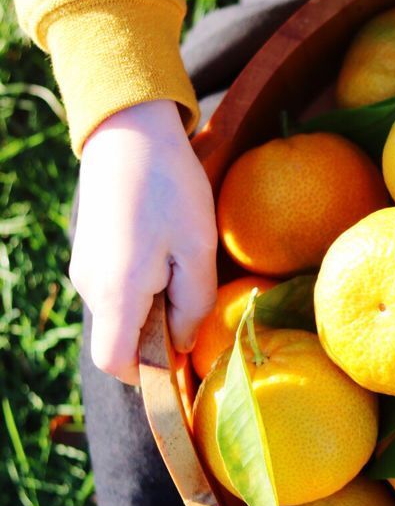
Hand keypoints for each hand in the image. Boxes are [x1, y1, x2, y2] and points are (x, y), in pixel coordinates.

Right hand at [71, 100, 216, 384]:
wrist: (129, 132)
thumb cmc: (170, 189)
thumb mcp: (198, 250)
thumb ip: (194, 305)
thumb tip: (182, 345)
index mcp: (116, 292)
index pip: (117, 363)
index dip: (150, 374)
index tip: (184, 362)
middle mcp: (91, 287)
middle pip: (121, 339)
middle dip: (158, 338)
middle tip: (196, 305)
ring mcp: (85, 268)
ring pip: (121, 313)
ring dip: (154, 308)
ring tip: (184, 268)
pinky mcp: (90, 253)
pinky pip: (117, 289)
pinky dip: (143, 288)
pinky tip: (167, 254)